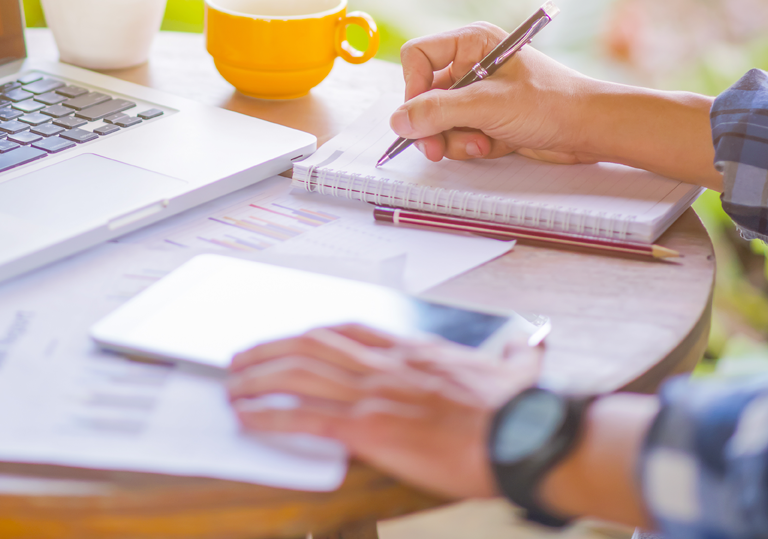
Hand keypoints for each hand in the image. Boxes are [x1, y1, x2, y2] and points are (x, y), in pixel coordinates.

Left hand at [226, 324, 541, 498]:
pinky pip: (305, 417)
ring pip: (299, 373)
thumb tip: (534, 347)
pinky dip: (270, 416)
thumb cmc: (521, 413)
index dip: (314, 333)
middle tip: (244, 358)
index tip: (294, 337)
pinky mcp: (368, 429)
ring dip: (259, 378)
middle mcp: (386, 366)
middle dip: (271, 349)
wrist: (521, 437)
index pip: (352, 330)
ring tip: (234, 384)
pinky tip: (249, 418)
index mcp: (415, 352)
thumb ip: (517, 358)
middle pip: (312, 344)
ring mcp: (374, 394)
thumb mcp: (518, 373)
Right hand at [391, 22, 601, 164]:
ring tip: (480, 143)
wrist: (590, 129)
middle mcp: (470, 64)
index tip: (417, 115)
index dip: (412, 86)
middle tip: (433, 148)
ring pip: (438, 120)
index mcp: (471, 43)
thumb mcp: (488, 105)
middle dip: (431, 124)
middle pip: (423, 94)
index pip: (418, 56)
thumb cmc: (550, 103)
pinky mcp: (486, 118)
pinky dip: (469, 145)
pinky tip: (493, 145)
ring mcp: (478, 93)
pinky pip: (457, 134)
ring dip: (453, 138)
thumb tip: (398, 120)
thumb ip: (439, 112)